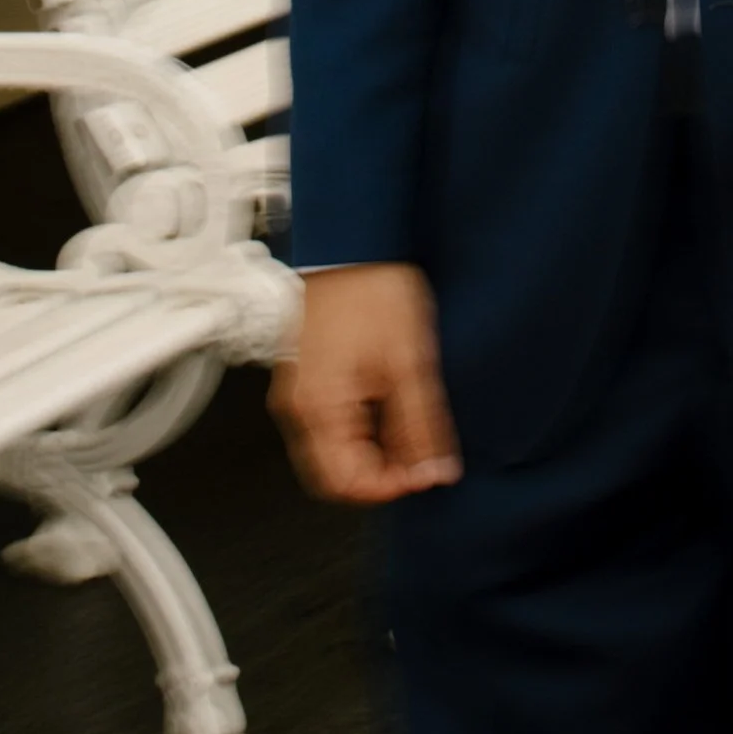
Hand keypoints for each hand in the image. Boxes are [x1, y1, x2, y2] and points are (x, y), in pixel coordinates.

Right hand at [271, 263, 461, 505]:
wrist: (347, 245)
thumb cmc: (370, 292)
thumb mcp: (410, 362)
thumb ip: (422, 425)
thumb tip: (435, 471)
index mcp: (320, 410)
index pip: (346, 485)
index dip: (390, 488)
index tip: (424, 472)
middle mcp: (298, 411)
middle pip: (335, 477)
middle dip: (379, 477)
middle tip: (418, 458)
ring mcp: (297, 397)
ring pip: (332, 455)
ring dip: (371, 455)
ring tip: (408, 429)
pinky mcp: (305, 383)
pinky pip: (329, 428)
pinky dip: (360, 433)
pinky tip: (388, 411)